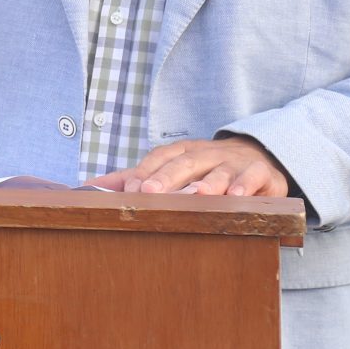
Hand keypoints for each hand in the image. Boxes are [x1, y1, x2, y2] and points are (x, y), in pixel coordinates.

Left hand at [84, 136, 289, 197]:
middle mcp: (206, 154)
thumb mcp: (171, 169)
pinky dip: (245, 185)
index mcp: (182, 152)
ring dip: (207, 182)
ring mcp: (233, 162)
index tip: (132, 189)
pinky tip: (236, 196)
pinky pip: (253, 177)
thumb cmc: (205, 168)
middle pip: (184, 163)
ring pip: (218, 171)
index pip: (160, 158)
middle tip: (152, 192)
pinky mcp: (261, 173)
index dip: (146, 172)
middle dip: (167, 177)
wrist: (257, 156)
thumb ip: (133, 178)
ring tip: (196, 195)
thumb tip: (88, 187)